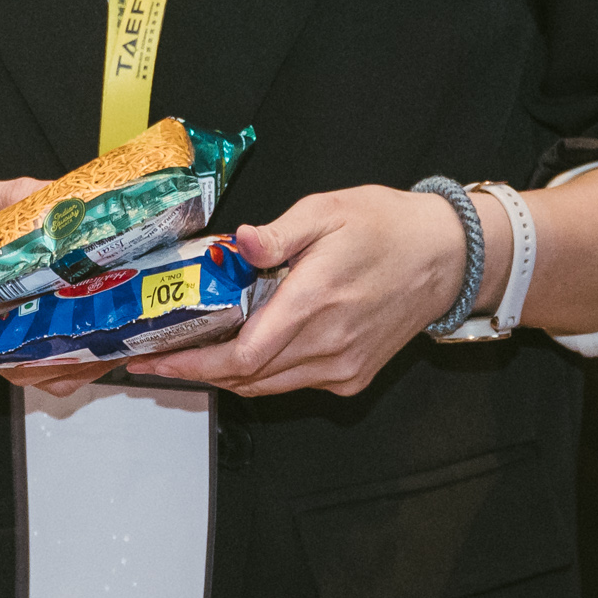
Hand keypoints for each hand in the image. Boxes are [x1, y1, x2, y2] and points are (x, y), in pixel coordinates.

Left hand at [147, 185, 467, 400]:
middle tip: (156, 359)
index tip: (153, 359)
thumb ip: (280, 232)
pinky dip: (261, 375)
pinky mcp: (351, 377)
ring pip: (266, 387)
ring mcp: (342, 366)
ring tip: (188, 358)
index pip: (242, 354)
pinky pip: (293, 385)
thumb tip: (241, 242)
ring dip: (225, 376)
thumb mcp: (329, 210)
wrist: (445, 257)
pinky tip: (242, 353)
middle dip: (195, 372)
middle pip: (246, 377)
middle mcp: (328, 343)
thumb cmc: (387, 229)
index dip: (191, 364)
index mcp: (316, 300)